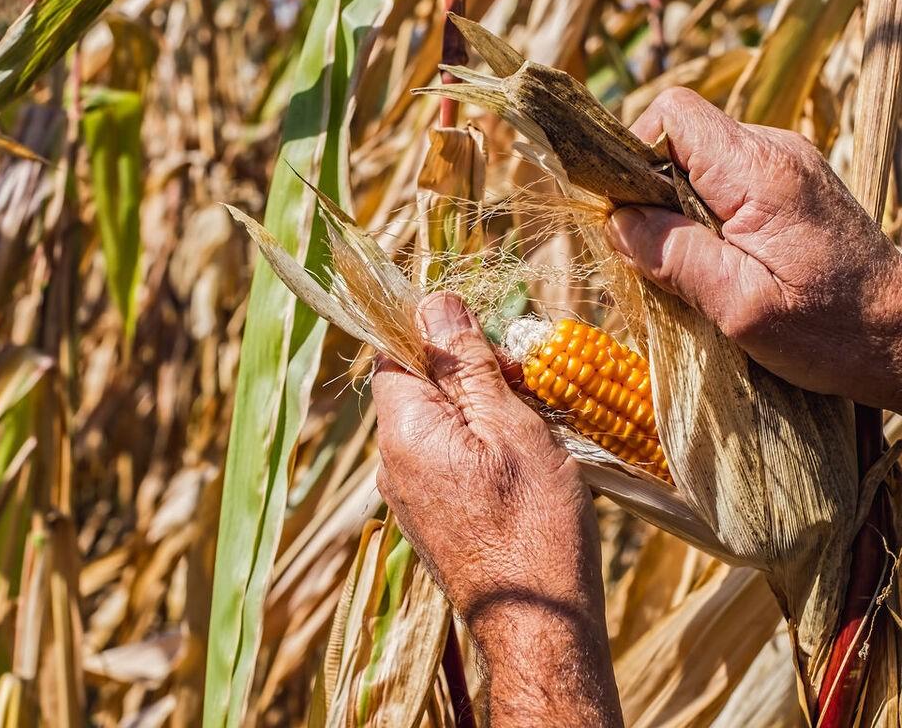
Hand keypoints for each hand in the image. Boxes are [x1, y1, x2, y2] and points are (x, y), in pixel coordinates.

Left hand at [372, 292, 620, 726]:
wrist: (539, 626)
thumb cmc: (532, 523)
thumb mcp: (509, 425)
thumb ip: (466, 364)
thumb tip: (432, 303)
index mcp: (400, 431)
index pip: (395, 351)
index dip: (443, 336)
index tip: (495, 350)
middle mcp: (390, 462)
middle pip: (418, 385)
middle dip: (472, 374)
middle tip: (528, 389)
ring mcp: (408, 495)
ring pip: (438, 423)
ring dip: (484, 412)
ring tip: (536, 428)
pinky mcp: (431, 519)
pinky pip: (447, 459)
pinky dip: (482, 448)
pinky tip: (525, 465)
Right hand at [608, 87, 901, 409]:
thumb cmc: (830, 330)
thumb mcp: (740, 306)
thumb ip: (674, 257)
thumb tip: (617, 222)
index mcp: (760, 172)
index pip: (674, 115)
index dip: (635, 154)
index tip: (631, 214)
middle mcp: (775, 151)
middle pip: (680, 137)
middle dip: (651, 190)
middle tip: (661, 253)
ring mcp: (784, 164)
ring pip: (697, 161)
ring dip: (676, 208)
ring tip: (695, 263)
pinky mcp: (788, 185)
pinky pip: (720, 180)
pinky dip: (702, 216)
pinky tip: (718, 260)